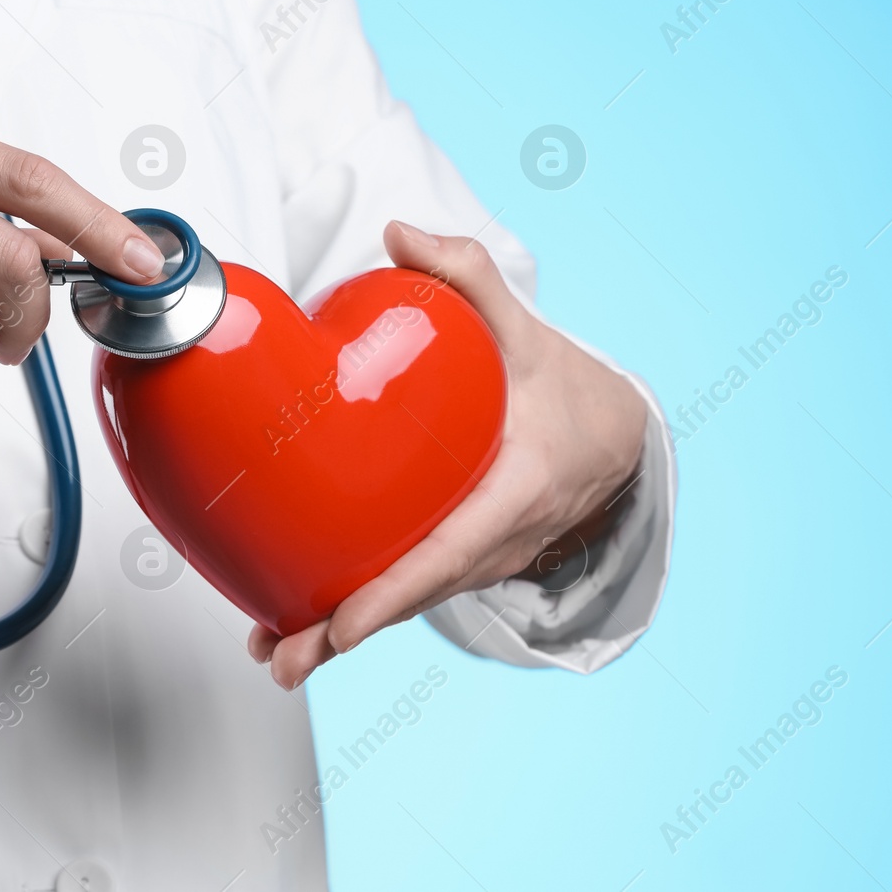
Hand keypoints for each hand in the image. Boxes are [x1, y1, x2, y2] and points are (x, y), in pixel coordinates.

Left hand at [248, 220, 648, 688]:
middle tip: (284, 658)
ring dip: (339, 634)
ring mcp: (481, 560)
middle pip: (414, 596)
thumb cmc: (567, 388)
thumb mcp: (529, 329)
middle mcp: (498, 540)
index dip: (396, 591)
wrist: (618, 440)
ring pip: (406, 602)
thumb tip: (398, 233)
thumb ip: (468, 275)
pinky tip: (297, 623)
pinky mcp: (462, 559)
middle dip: (345, 632)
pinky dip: (358, 611)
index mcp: (517, 490)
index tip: (344, 623)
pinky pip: (409, 589)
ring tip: (273, 651)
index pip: (451, 550)